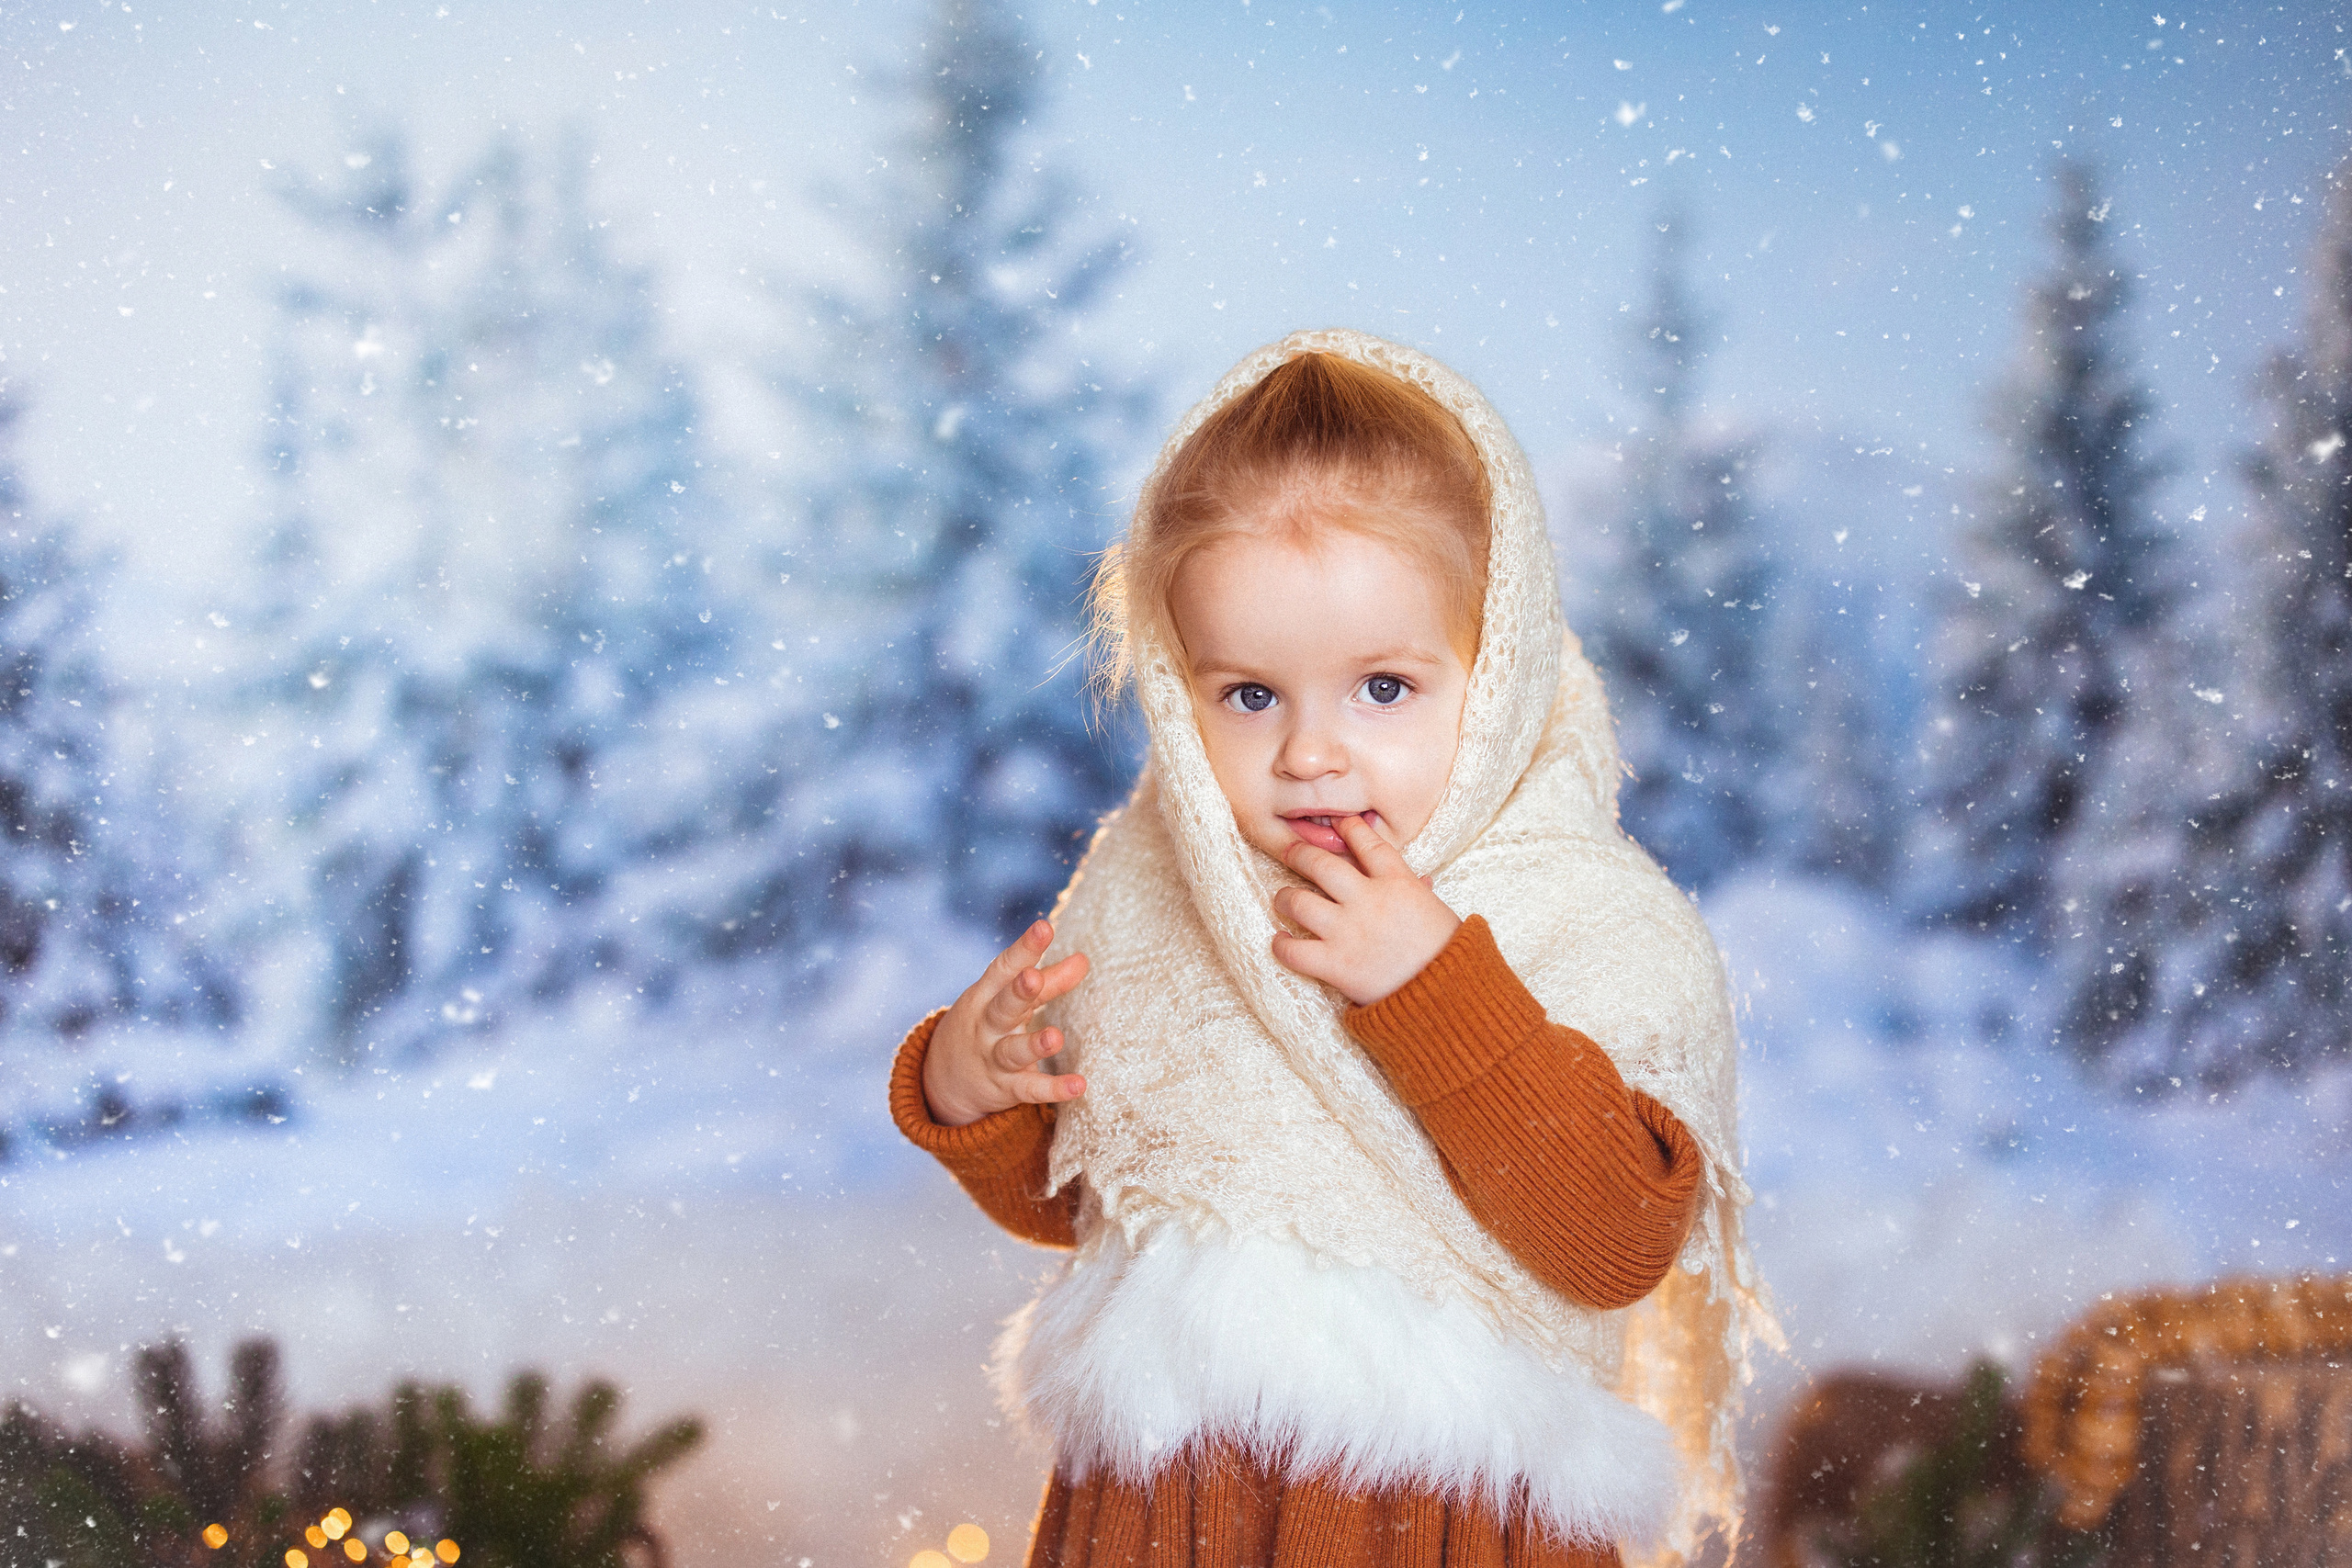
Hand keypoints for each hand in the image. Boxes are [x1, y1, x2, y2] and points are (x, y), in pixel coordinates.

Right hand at [923, 919, 1090, 1127]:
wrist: (944, 1081)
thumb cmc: (988, 1026)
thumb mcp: (1010, 1000)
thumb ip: (1049, 981)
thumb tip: (1084, 959)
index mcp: (986, 996)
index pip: (1004, 968)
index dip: (1024, 949)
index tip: (1044, 927)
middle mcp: (986, 1026)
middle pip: (1002, 1007)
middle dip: (1017, 992)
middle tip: (1033, 977)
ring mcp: (993, 1058)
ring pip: (1012, 1051)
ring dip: (1033, 1045)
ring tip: (1056, 1037)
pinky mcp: (1006, 1088)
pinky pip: (1029, 1089)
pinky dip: (1053, 1088)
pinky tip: (1078, 1085)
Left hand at [1271, 813, 1461, 1005]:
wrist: (1448, 993)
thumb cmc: (1447, 952)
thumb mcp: (1437, 913)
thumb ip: (1419, 894)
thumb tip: (1422, 880)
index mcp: (1398, 883)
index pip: (1367, 843)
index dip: (1349, 828)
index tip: (1338, 822)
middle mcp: (1368, 900)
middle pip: (1321, 864)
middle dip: (1299, 854)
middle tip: (1290, 852)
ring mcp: (1347, 932)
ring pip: (1298, 902)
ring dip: (1284, 898)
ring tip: (1282, 899)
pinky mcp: (1335, 964)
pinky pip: (1293, 950)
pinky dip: (1281, 945)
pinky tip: (1281, 940)